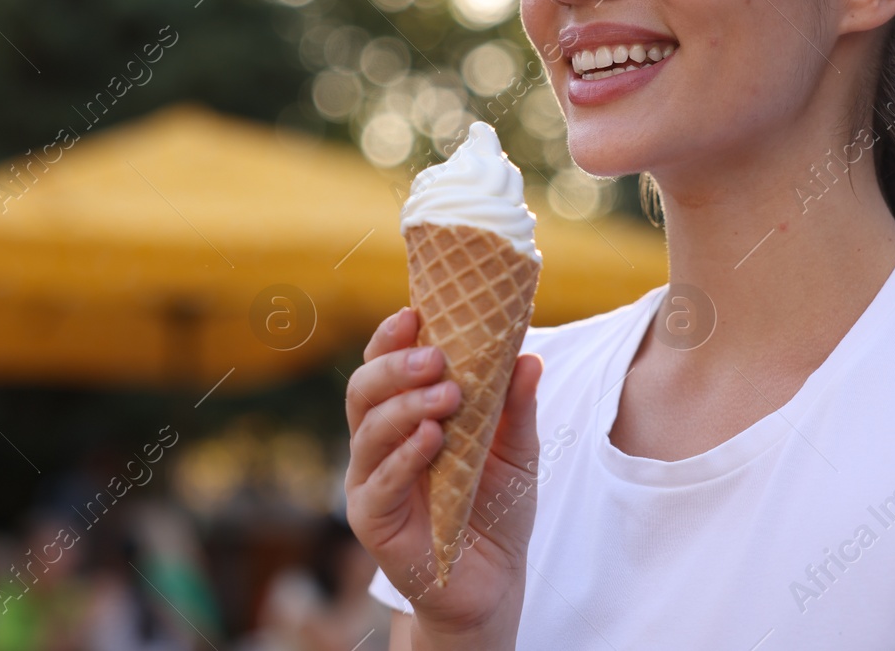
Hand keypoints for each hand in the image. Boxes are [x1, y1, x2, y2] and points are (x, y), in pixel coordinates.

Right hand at [345, 306, 542, 644]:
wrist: (493, 582)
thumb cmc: (496, 507)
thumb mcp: (516, 450)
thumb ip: (516, 406)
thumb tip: (529, 355)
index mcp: (405, 414)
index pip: (384, 364)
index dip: (391, 336)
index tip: (415, 312)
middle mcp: (378, 441)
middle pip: (364, 389)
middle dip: (395, 366)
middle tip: (436, 356)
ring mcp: (368, 480)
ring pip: (367, 429)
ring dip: (405, 405)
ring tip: (447, 394)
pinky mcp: (371, 519)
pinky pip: (379, 481)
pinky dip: (404, 457)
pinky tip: (432, 440)